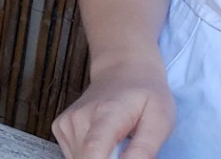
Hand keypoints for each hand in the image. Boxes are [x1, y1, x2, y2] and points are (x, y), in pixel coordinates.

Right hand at [52, 61, 175, 158]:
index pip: (93, 151)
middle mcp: (78, 118)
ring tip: (117, 143)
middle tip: (126, 148)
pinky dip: (91, 155)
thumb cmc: (145, 95)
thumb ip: (146, 149)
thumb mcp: (160, 120)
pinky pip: (75, 155)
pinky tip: (104, 140)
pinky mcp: (60, 127)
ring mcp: (66, 122)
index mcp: (106, 114)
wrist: (123, 70)